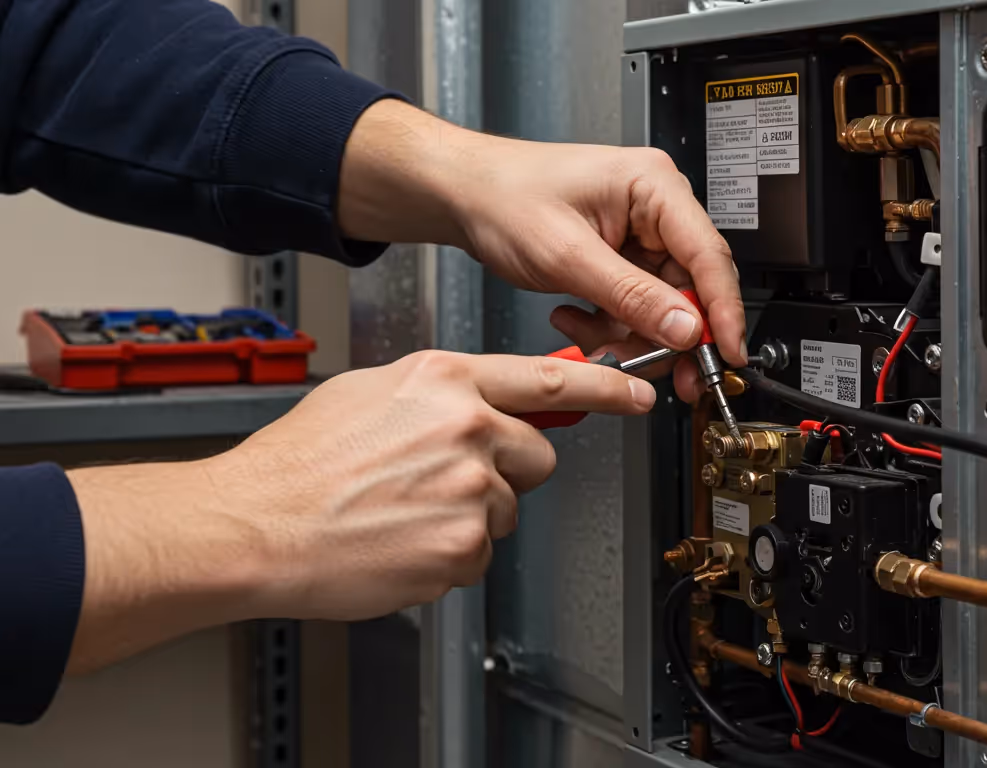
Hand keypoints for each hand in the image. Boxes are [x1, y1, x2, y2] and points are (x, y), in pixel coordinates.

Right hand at [65, 350, 653, 672]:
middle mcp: (467, 427)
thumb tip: (486, 396)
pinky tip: (401, 540)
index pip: (550, 380)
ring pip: (507, 506)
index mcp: (445, 379)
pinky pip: (480, 552)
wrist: (253, 523)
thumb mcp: (372, 392)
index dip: (608, 390)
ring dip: (470, 515)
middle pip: (538, 454)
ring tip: (405, 511)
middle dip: (507, 470)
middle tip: (446, 479)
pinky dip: (448, 555)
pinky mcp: (462, 545)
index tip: (641, 394)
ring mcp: (469, 487)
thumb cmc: (300, 461)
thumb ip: (442, 390)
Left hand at [338, 100, 746, 399]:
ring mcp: (641, 234)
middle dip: (667, 334)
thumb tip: (686, 329)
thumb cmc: (505, 196)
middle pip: (691, 287)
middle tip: (658, 372)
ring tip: (586, 334)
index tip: (726, 355)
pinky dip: (610, 325)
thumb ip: (632, 296)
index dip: (723, 312)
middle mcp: (656, 207)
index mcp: (654, 187)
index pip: (710, 256)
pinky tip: (576, 319)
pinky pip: (636, 307)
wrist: (463, 194)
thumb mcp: (568, 255)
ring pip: (663, 306)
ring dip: (628, 333)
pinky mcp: (623, 257)